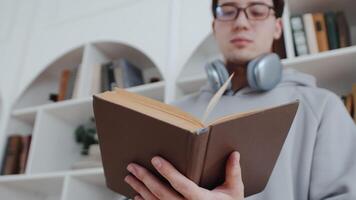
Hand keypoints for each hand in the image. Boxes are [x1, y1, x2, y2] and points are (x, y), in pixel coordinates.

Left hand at [124, 151, 243, 199]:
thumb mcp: (234, 192)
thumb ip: (233, 172)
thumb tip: (234, 154)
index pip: (181, 184)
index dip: (168, 172)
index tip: (156, 160)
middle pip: (162, 193)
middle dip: (145, 179)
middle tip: (133, 167)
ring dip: (140, 189)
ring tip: (130, 177)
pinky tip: (136, 196)